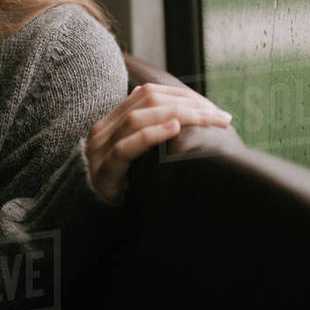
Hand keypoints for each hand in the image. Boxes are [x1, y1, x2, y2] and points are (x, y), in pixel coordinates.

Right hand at [85, 82, 232, 203]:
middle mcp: (104, 130)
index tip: (212, 108)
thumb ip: (150, 134)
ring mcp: (101, 149)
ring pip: (138, 118)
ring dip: (179, 115)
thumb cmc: (122, 185)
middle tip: (219, 116)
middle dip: (187, 104)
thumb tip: (185, 121)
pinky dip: (152, 135)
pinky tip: (175, 129)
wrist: (90, 215)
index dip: (182, 96)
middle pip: (147, 100)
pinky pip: (126, 147)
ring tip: (206, 119)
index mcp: (112, 121)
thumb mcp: (135, 155)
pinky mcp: (104, 170)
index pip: (148, 93)